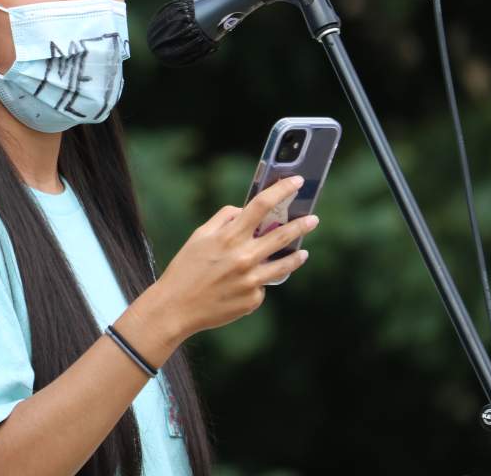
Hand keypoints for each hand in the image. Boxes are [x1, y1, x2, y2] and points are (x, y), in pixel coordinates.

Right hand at [151, 175, 318, 341]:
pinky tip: (242, 285)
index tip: (296, 182)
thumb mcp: (199, 236)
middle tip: (314, 219)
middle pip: (281, 235)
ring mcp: (250, 280)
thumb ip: (223, 219)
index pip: (261, 205)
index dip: (282, 190)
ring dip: (296, 256)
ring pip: (284, 265)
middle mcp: (243, 257)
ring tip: (302, 253)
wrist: (176, 307)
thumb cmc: (186, 268)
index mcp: (229, 237)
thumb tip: (244, 211)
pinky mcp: (252, 299)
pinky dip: (256, 282)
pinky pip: (262, 285)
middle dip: (301, 225)